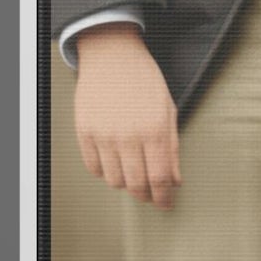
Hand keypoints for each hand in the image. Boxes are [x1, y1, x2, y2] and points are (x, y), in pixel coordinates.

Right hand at [73, 24, 181, 207]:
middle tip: (151, 195)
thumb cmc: (144, 80)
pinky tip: (115, 163)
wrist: (113, 57)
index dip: (164, 197)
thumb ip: (172, 147)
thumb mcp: (168, 109)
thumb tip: (176, 180)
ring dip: (126, 184)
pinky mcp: (85, 132)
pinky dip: (105, 172)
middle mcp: (128, 135)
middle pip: (136, 185)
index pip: (159, 178)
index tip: (166, 204)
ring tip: (133, 173)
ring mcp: (104, 135)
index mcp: (154, 128)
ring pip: (114, 180)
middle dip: (146, 196)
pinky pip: (94, 168)